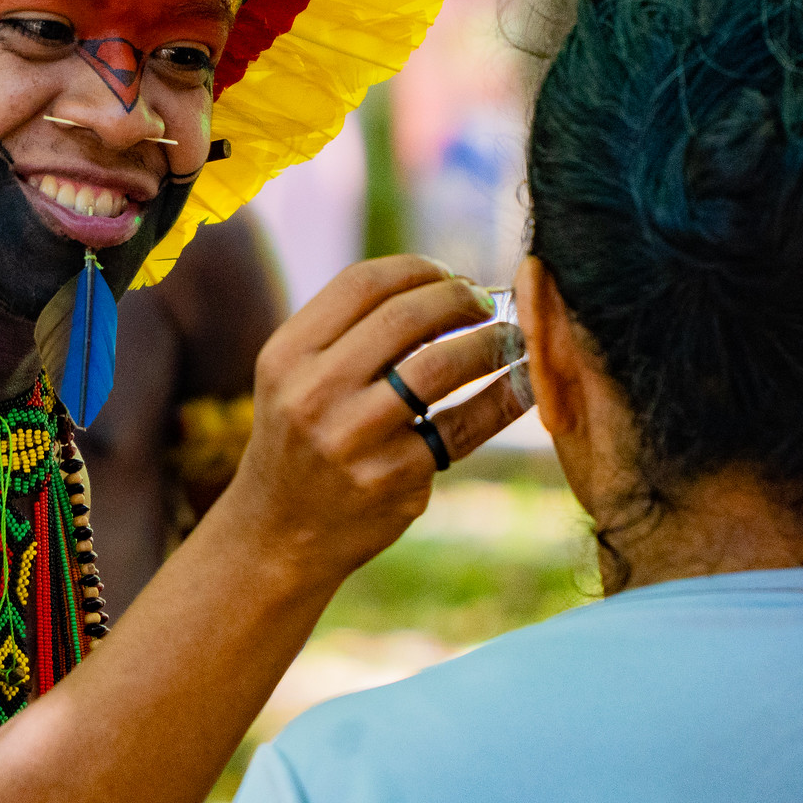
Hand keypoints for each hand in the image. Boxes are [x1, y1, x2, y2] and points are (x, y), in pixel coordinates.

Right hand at [222, 256, 528, 582]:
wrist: (279, 532)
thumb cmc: (301, 438)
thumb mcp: (294, 377)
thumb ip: (349, 331)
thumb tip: (444, 283)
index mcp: (286, 354)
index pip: (363, 284)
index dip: (418, 269)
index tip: (450, 275)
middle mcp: (313, 392)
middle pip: (405, 317)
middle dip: (460, 299)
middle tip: (487, 303)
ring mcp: (353, 439)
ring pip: (441, 365)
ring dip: (489, 342)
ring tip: (510, 338)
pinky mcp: (394, 479)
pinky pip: (465, 424)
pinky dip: (504, 396)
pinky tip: (523, 382)